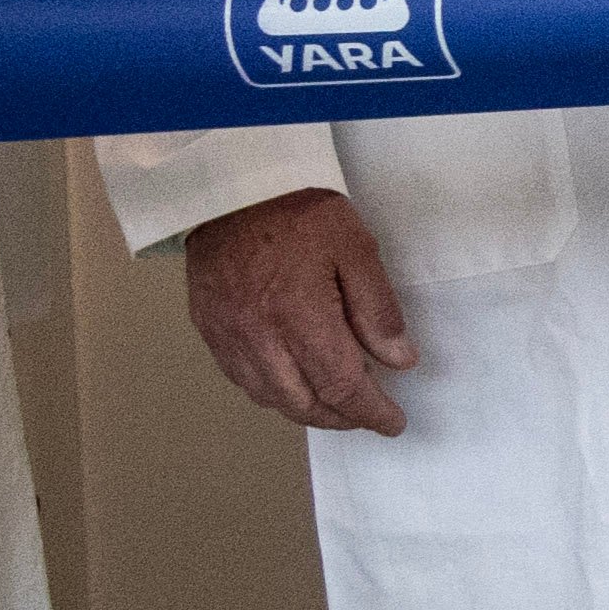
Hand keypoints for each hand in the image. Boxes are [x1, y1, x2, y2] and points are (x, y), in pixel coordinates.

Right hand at [185, 184, 420, 436]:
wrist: (229, 188)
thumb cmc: (296, 210)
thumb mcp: (355, 248)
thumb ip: (377, 309)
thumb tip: (399, 361)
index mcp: (300, 316)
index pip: (341, 385)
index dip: (370, 411)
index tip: (392, 422)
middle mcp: (259, 336)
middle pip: (303, 403)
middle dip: (341, 418)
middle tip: (367, 416)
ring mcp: (228, 335)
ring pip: (270, 398)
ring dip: (306, 410)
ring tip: (335, 404)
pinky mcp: (209, 328)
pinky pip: (242, 379)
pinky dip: (272, 392)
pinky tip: (292, 383)